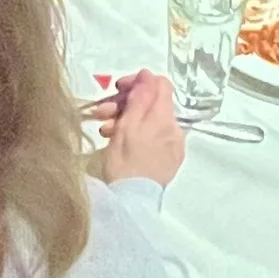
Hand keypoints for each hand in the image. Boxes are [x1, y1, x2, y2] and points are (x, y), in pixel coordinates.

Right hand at [96, 70, 186, 187]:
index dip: (138, 82)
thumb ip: (139, 98)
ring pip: (149, 121)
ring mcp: (173, 146)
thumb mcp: (127, 126)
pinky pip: (153, 137)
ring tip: (104, 130)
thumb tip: (147, 74)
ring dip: (125, 119)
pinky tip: (117, 142)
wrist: (131, 203)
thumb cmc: (125, 163)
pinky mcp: (168, 160)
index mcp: (165, 118)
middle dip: (125, 103)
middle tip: (103, 112)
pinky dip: (135, 134)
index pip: (159, 84)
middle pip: (152, 103)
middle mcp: (175, 129)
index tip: (117, 89)